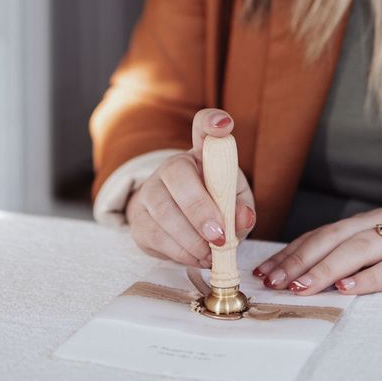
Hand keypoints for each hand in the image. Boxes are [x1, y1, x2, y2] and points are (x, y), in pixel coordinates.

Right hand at [126, 108, 255, 266]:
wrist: (181, 224)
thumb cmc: (214, 207)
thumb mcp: (234, 204)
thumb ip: (242, 208)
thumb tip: (243, 218)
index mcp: (201, 154)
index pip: (203, 127)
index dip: (212, 123)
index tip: (224, 125)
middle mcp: (171, 166)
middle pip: (177, 175)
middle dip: (200, 210)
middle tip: (220, 237)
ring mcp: (150, 191)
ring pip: (164, 212)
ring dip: (192, 239)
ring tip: (212, 254)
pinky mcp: (138, 219)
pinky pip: (156, 236)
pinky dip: (180, 252)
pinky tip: (197, 257)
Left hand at [253, 200, 381, 295]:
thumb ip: (369, 249)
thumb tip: (330, 272)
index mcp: (375, 219)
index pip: (324, 234)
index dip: (293, 251)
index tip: (266, 271)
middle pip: (333, 239)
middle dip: (297, 261)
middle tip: (270, 282)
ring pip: (358, 250)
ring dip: (325, 269)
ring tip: (299, 287)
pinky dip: (371, 278)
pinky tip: (349, 289)